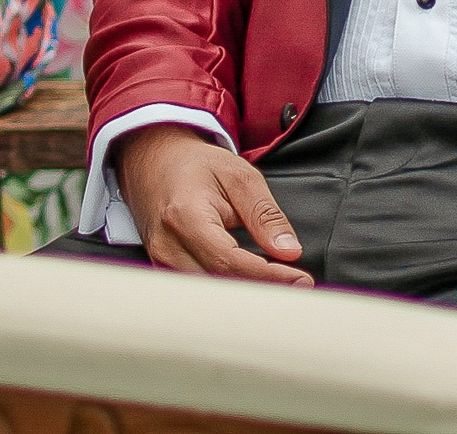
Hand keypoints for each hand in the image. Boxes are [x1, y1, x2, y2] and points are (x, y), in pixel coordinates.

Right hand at [116, 123, 311, 284]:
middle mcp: (167, 246)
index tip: (300, 281)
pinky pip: (196, 287)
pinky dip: (226, 289)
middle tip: (299, 286)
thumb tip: (289, 250)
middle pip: (217, 283)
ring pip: (206, 292)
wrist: (156, 162)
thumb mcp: (241, 177)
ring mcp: (160, 260)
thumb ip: (265, 215)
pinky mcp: (162, 266)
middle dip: (261, 289)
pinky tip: (251, 283)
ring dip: (244, 293)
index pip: (230, 262)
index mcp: (186, 218)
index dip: (268, 276)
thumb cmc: (198, 165)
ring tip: (280, 285)